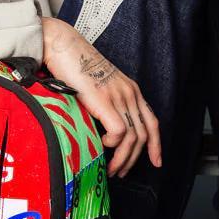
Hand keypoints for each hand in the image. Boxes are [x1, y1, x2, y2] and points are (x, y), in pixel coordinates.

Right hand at [41, 17, 161, 177]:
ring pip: (133, 137)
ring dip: (123, 158)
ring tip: (111, 168)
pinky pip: (120, 131)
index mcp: (131, 90)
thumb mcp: (98, 88)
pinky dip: (112, 143)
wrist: (63, 46)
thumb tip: (102, 132)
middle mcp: (130, 93)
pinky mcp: (105, 99)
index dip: (156, 145)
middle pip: (145, 134)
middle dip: (135, 158)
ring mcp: (119, 96)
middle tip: (121, 171)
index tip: (156, 161)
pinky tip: (101, 142)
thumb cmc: (74, 67)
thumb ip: (105, 106)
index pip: (152, 122)